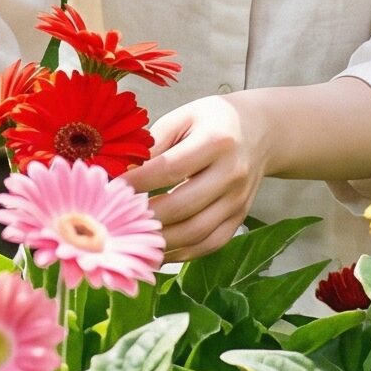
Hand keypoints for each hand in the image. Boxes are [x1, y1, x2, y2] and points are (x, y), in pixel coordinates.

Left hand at [123, 95, 270, 261]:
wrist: (261, 132)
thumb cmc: (214, 121)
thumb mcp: (183, 117)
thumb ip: (154, 142)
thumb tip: (122, 172)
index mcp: (216, 141)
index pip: (170, 168)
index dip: (137, 182)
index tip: (110, 190)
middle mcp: (232, 174)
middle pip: (182, 206)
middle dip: (144, 217)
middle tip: (114, 221)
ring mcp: (238, 200)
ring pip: (195, 232)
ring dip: (159, 242)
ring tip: (130, 240)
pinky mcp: (239, 218)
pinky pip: (209, 244)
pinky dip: (180, 254)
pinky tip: (156, 252)